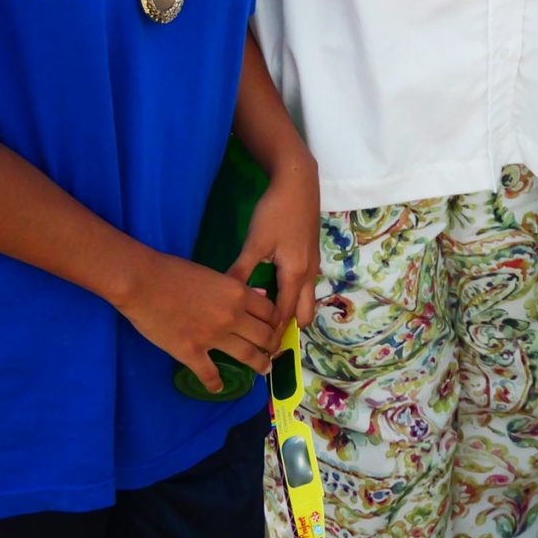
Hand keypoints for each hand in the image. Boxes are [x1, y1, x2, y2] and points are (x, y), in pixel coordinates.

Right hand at [116, 250, 279, 392]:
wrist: (142, 283)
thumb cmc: (175, 272)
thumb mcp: (214, 274)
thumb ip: (237, 288)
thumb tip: (260, 297)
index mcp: (238, 294)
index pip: (269, 311)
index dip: (276, 322)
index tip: (276, 328)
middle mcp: (232, 317)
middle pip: (264, 335)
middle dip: (273, 346)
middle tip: (274, 352)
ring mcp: (212, 337)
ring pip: (246, 355)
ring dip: (259, 364)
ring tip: (264, 369)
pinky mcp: (190, 352)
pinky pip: (209, 373)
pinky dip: (216, 383)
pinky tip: (218, 388)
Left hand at [230, 151, 320, 336]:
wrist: (299, 183)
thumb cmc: (276, 212)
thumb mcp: (255, 243)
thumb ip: (241, 271)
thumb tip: (225, 298)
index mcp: (295, 274)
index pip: (284, 315)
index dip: (272, 336)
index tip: (258, 354)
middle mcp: (308, 274)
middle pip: (303, 313)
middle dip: (286, 329)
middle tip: (264, 343)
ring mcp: (312, 264)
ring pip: (304, 300)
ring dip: (289, 314)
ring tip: (265, 326)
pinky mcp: (309, 255)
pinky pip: (303, 287)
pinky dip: (291, 299)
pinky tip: (271, 296)